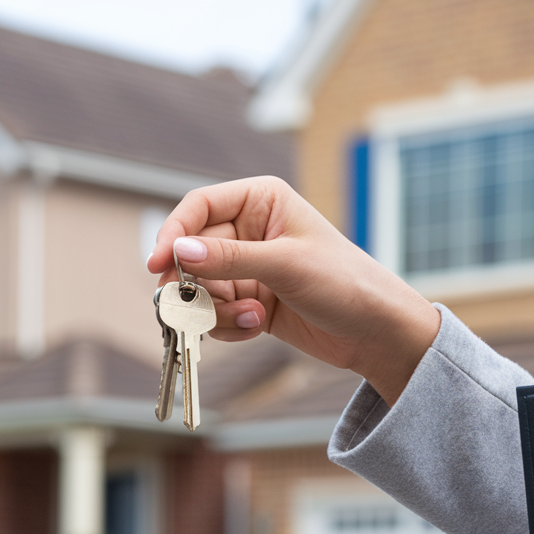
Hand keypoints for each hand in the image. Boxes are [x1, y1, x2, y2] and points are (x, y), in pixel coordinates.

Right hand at [147, 176, 439, 404]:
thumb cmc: (346, 283)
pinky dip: (228, 326)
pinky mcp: (249, 302)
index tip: (157, 264)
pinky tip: (257, 327)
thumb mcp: (286, 265)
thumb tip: (179, 253)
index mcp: (260, 201)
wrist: (375, 332)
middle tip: (193, 308)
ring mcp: (247, 269)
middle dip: (195, 285)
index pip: (198, 208)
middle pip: (191, 254)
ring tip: (252, 319)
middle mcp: (249, 231)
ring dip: (216, 311)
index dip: (174, 234)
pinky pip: (215, 314)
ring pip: (200, 290)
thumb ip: (230, 259)